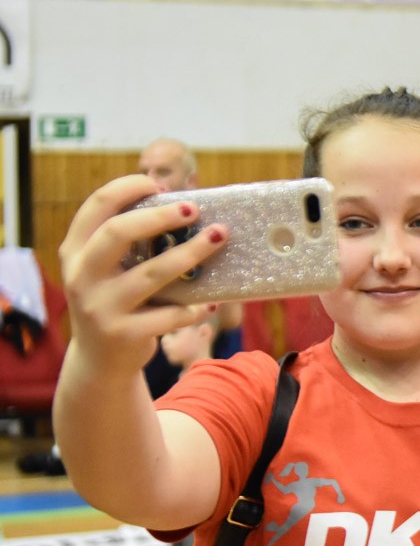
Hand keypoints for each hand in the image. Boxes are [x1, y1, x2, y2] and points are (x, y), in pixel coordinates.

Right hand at [60, 175, 228, 371]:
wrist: (100, 362)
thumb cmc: (116, 302)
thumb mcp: (107, 271)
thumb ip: (128, 243)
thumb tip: (183, 207)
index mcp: (75, 252)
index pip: (96, 207)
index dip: (127, 188)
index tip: (158, 183)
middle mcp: (81, 277)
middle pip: (118, 233)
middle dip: (159, 216)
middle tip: (194, 208)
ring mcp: (100, 307)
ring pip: (153, 273)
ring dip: (191, 253)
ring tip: (218, 237)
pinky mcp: (124, 334)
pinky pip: (170, 315)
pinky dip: (195, 307)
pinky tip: (211, 301)